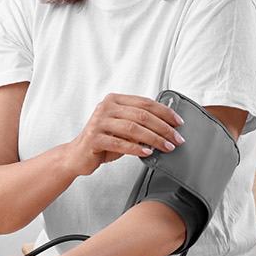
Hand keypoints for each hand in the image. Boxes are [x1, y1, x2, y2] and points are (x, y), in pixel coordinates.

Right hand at [65, 93, 184, 176]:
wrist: (77, 155)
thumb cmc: (103, 142)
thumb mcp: (123, 129)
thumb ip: (139, 124)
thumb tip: (168, 128)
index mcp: (115, 100)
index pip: (145, 103)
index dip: (164, 112)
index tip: (178, 122)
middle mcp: (106, 107)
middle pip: (142, 115)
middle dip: (163, 128)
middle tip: (176, 139)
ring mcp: (99, 122)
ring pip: (133, 128)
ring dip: (154, 139)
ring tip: (167, 147)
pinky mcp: (94, 138)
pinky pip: (120, 143)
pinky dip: (136, 148)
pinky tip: (148, 153)